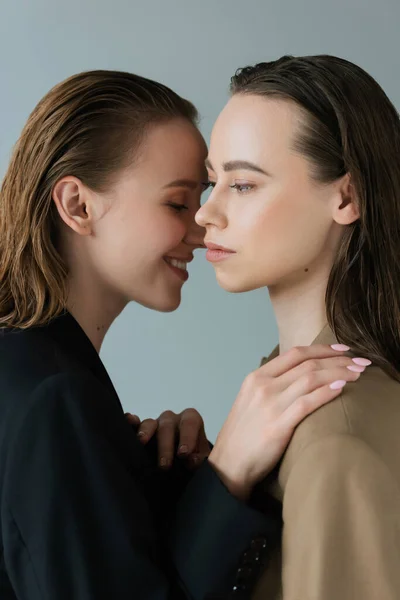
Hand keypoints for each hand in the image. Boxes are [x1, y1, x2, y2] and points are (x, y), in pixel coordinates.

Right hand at [125, 408, 210, 468]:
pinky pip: (134, 424)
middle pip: (167, 426)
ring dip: (145, 433)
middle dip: (166, 445)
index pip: (190, 422)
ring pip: (149, 424)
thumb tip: (192, 460)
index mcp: (190, 420)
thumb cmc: (194, 457)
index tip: (184, 454)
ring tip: (141, 442)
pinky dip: (131, 422)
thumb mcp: (201, 458)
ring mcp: (155, 424)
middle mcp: (172, 419)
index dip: (187, 437)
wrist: (183, 463)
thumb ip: (200, 459)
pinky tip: (128, 421)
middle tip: (165, 465)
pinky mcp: (141, 431)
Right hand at [209, 344, 370, 500]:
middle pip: (307, 364)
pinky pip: (307, 403)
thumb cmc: (242, 435)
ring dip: (339, 373)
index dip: (322, 348)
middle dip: (338, 360)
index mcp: (256, 377)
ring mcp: (270, 404)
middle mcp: (263, 386)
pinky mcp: (278, 425)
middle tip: (360, 362)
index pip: (294, 354)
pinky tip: (342, 388)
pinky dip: (326, 393)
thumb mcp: (250, 400)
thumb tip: (301, 377)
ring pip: (311, 379)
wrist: (228, 464)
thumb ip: (272, 386)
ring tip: (358, 374)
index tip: (343, 349)